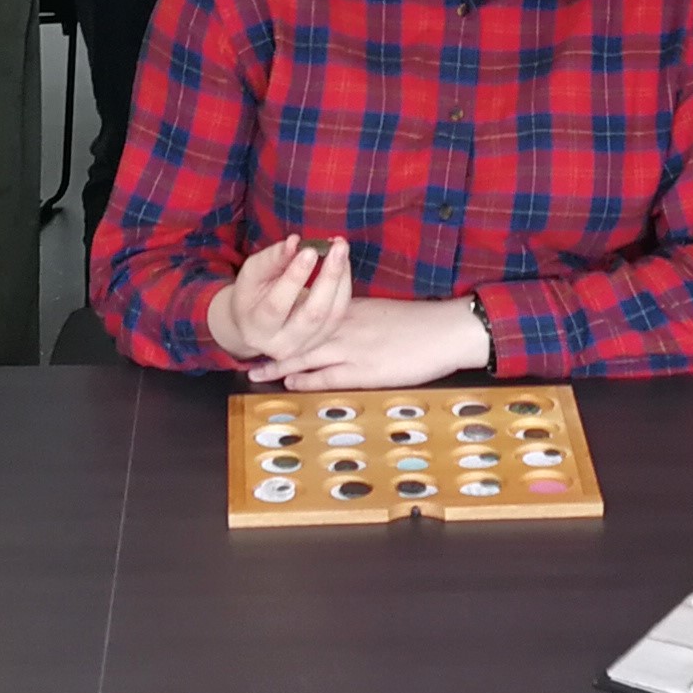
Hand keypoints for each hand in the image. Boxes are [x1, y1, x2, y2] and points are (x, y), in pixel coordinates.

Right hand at [206, 235, 350, 364]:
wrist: (256, 325)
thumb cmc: (251, 295)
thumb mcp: (251, 274)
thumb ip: (271, 259)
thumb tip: (295, 242)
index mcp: (256, 329)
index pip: (278, 304)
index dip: (295, 277)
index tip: (309, 250)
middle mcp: (283, 345)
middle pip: (313, 313)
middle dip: (329, 277)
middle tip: (338, 246)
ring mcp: (306, 346)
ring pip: (333, 314)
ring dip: (341, 278)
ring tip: (341, 249)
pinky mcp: (323, 340)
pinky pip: (340, 313)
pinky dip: (344, 286)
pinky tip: (342, 264)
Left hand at [260, 295, 493, 391]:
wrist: (445, 330)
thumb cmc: (421, 323)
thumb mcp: (383, 313)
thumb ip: (359, 318)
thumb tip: (342, 323)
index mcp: (351, 310)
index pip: (308, 313)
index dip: (284, 322)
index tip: (266, 327)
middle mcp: (345, 326)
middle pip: (298, 335)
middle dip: (272, 344)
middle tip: (247, 353)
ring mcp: (352, 349)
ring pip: (306, 355)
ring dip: (279, 364)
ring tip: (256, 372)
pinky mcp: (364, 370)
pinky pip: (328, 376)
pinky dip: (307, 379)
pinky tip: (290, 382)